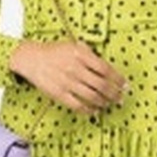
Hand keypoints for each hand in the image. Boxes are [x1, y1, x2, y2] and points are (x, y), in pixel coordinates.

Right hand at [9, 39, 128, 114]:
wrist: (31, 59)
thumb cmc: (54, 52)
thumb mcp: (73, 46)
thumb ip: (89, 54)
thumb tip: (107, 67)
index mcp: (80, 55)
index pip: (105, 69)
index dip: (118, 79)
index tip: (124, 84)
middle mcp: (75, 68)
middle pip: (101, 85)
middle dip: (114, 93)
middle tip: (120, 97)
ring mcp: (67, 82)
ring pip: (92, 97)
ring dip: (104, 102)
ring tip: (109, 103)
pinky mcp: (59, 94)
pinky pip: (78, 105)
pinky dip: (89, 110)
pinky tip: (94, 110)